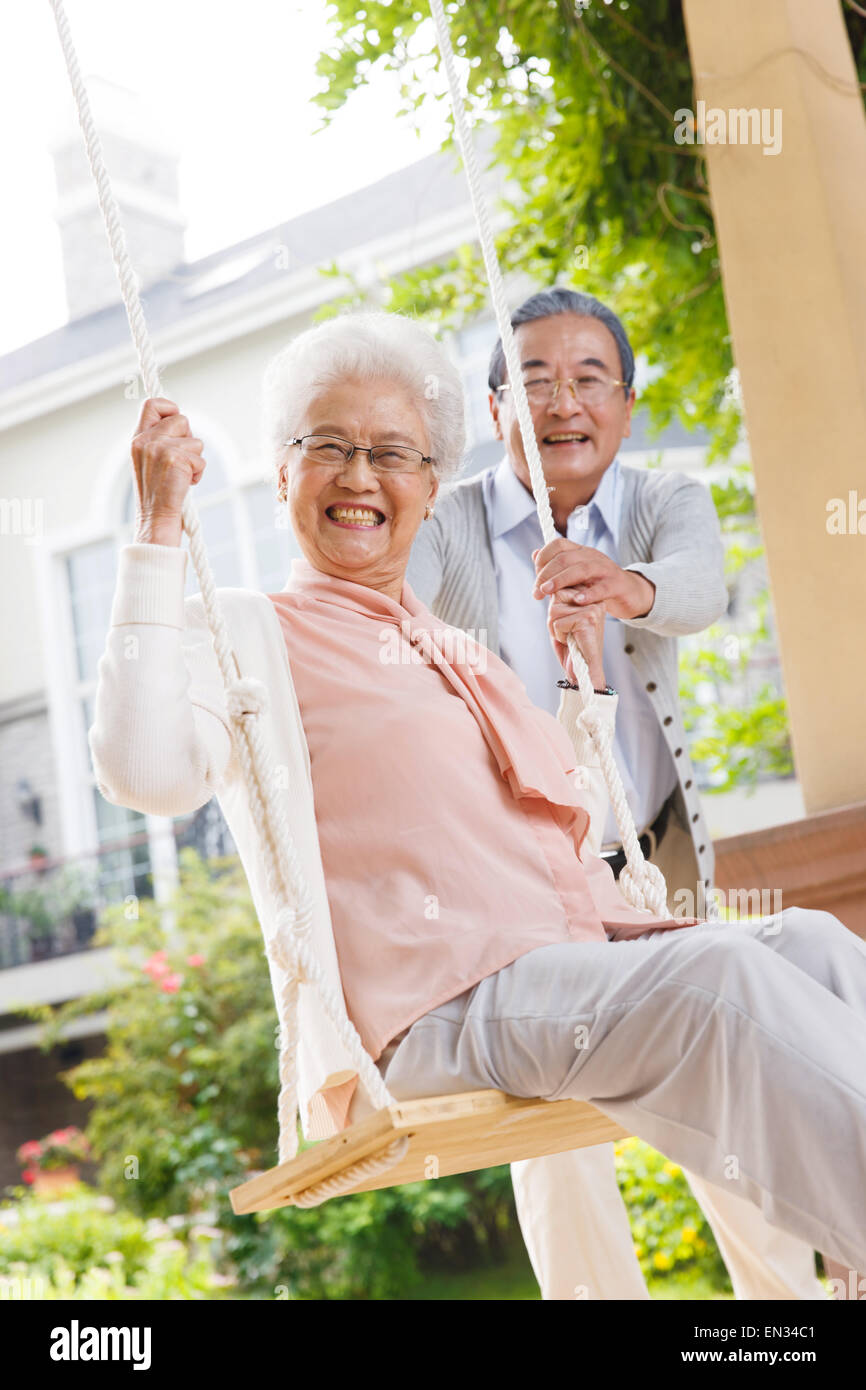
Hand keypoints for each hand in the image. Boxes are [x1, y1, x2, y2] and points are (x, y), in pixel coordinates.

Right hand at [131, 398, 205, 544]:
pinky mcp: (175, 459)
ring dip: (195, 459)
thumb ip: (160, 439)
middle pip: (182, 419)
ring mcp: (159, 448)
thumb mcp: (151, 460)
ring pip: (196, 440)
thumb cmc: (158, 493)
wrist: (155, 519)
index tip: (178, 426)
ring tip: (182, 476)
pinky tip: (186, 484)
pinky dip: (198, 472)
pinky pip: (201, 458)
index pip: (152, 404)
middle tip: (181, 460)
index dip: (170, 408)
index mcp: (137, 438)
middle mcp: (145, 440)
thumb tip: (181, 421)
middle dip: (189, 439)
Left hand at [532, 537, 654, 619]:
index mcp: (581, 552)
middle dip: (546, 574)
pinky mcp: (617, 585)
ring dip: (560, 580)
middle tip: (536, 592)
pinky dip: (588, 593)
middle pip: (565, 558)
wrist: (630, 593)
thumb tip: (534, 554)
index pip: (558, 545)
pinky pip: (602, 587)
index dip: (543, 558)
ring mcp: (606, 569)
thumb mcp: (577, 573)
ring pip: (581, 569)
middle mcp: (592, 556)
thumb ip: (557, 566)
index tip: (536, 577)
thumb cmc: (598, 585)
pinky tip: (576, 600)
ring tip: (547, 592)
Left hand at [546, 591, 606, 688]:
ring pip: (554, 610)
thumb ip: (556, 599)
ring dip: (556, 627)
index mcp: (589, 596)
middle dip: (554, 618)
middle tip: (567, 632)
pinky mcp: (587, 619)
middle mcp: (593, 599)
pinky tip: (572, 641)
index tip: (566, 623)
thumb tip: (545, 582)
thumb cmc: (572, 646)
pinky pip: (557, 623)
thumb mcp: (561, 616)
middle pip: (555, 596)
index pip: (560, 586)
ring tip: (570, 636)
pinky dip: (559, 635)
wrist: (585, 673)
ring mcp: (592, 608)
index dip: (555, 608)